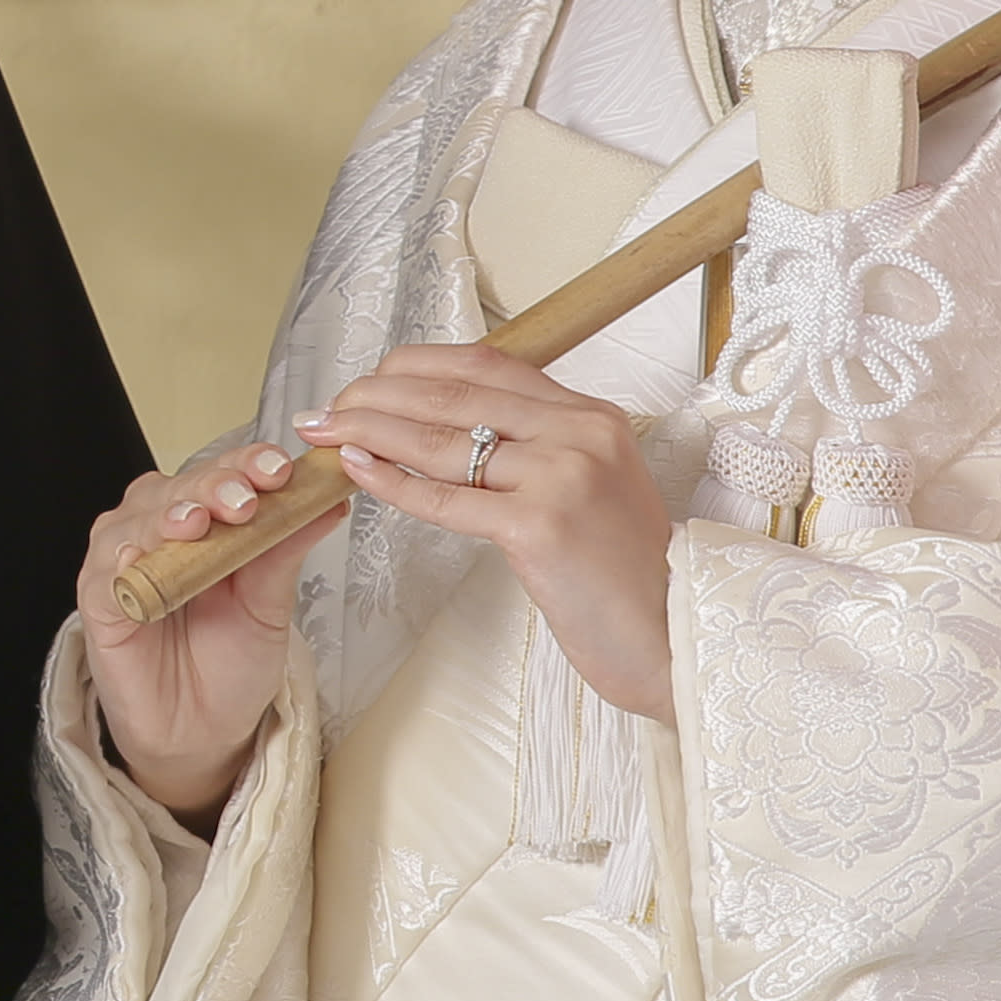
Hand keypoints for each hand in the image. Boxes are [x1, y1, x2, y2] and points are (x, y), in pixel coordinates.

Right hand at [74, 442, 314, 826]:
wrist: (206, 733)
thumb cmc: (233, 663)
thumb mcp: (270, 604)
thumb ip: (284, 550)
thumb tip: (329, 500)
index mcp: (207, 520)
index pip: (223, 474)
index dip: (247, 466)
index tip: (279, 469)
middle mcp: (161, 531)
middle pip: (179, 488)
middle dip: (212, 486)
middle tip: (243, 498)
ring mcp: (126, 562)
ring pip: (137, 519)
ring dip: (167, 515)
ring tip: (196, 522)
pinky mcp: (100, 601)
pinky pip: (105, 573)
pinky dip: (122, 560)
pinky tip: (141, 555)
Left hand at [301, 346, 672, 716]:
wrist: (675, 635)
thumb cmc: (624, 575)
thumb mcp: (591, 489)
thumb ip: (537, 452)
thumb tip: (454, 432)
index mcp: (591, 416)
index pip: (487, 366)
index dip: (416, 367)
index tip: (368, 379)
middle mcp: (579, 434)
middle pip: (456, 395)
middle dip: (377, 395)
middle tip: (327, 406)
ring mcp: (561, 477)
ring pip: (443, 441)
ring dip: (370, 432)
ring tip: (325, 431)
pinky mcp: (540, 527)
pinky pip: (448, 498)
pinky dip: (393, 482)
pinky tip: (357, 471)